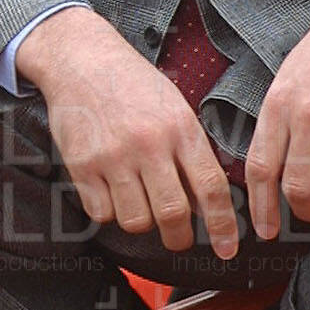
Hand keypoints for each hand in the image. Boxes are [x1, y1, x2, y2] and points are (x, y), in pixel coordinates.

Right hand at [16, 8, 238, 258]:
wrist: (82, 60)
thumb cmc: (135, 85)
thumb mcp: (176, 108)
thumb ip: (192, 150)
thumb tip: (210, 201)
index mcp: (181, 129)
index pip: (211, 188)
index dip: (223, 225)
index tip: (228, 249)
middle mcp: (149, 145)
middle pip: (173, 214)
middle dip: (180, 238)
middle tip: (179, 238)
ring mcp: (113, 156)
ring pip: (136, 220)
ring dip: (142, 222)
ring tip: (141, 204)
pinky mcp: (81, 165)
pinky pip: (101, 213)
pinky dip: (109, 211)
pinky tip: (112, 192)